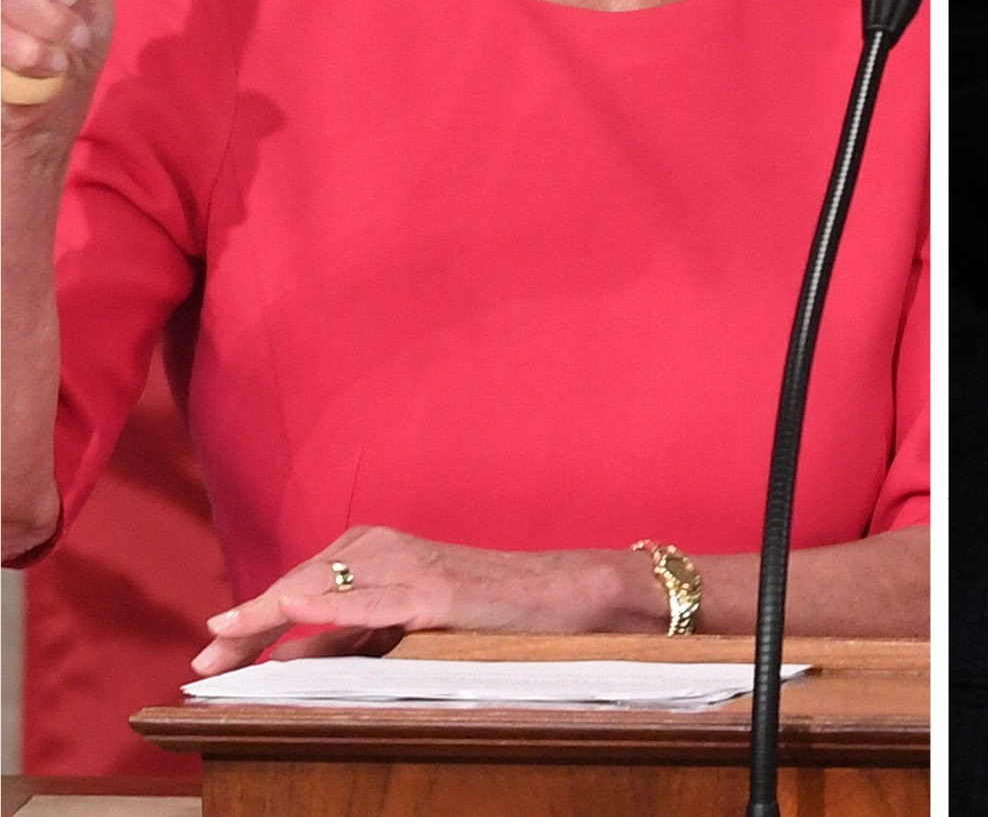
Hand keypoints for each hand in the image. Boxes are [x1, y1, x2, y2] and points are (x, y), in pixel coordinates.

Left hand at [191, 525, 654, 675]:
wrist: (560, 595)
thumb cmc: (486, 610)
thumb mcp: (402, 626)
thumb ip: (347, 638)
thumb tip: (282, 659)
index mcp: (375, 550)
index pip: (298, 584)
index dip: (251, 620)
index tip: (211, 654)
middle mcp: (385, 548)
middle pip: (301, 584)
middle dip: (249, 624)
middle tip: (204, 663)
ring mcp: (410, 566)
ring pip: (327, 586)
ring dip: (272, 612)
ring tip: (228, 639)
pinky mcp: (436, 590)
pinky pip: (373, 600)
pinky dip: (330, 603)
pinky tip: (293, 607)